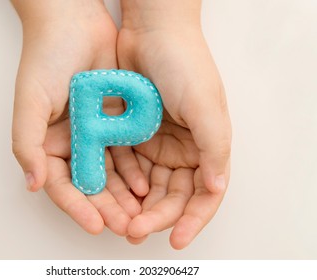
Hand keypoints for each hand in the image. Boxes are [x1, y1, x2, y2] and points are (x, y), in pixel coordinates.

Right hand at [11, 0, 144, 235]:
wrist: (75, 20)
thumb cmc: (47, 56)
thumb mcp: (30, 101)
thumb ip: (27, 144)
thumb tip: (33, 184)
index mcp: (47, 143)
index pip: (62, 185)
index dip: (78, 207)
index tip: (96, 225)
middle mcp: (71, 142)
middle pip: (90, 184)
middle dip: (106, 208)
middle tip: (125, 227)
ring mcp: (94, 133)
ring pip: (111, 174)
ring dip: (123, 196)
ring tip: (139, 215)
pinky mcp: (115, 122)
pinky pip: (126, 153)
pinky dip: (134, 170)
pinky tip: (145, 185)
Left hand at [117, 0, 231, 248]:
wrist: (151, 31)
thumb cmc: (184, 64)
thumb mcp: (205, 106)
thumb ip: (214, 149)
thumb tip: (216, 188)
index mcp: (207, 146)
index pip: (203, 194)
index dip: (193, 219)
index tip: (176, 240)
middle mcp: (184, 149)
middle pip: (172, 195)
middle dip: (157, 216)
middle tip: (136, 231)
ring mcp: (157, 143)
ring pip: (148, 187)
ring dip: (137, 206)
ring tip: (122, 222)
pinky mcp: (133, 136)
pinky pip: (128, 167)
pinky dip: (123, 183)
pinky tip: (115, 194)